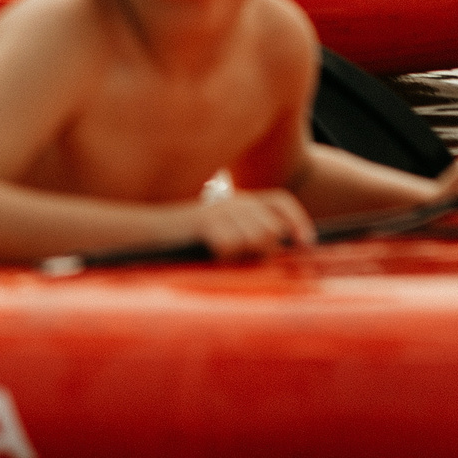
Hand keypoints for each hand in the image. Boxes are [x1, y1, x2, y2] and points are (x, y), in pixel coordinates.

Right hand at [194, 188, 314, 259]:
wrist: (150, 230)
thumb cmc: (191, 241)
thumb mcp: (227, 234)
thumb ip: (252, 237)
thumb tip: (278, 250)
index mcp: (242, 201)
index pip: (280, 201)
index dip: (298, 220)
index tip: (307, 243)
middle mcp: (234, 201)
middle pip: (272, 228)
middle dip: (264, 249)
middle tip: (242, 256)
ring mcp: (220, 209)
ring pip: (255, 238)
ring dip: (242, 253)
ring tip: (223, 253)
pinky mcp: (204, 221)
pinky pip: (230, 244)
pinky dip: (223, 254)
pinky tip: (211, 251)